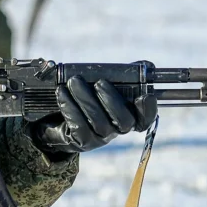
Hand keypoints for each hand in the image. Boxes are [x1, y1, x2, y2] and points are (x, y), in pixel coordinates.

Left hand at [31, 76, 157, 154]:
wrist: (58, 118)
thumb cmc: (87, 97)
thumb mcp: (105, 85)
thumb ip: (125, 75)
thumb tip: (147, 65)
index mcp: (128, 114)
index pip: (145, 118)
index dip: (148, 110)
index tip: (144, 95)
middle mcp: (117, 129)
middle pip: (124, 122)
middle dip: (112, 100)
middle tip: (100, 82)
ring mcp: (100, 138)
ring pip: (98, 122)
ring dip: (86, 99)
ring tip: (74, 81)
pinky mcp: (81, 141)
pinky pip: (78, 127)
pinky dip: (70, 107)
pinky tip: (62, 93)